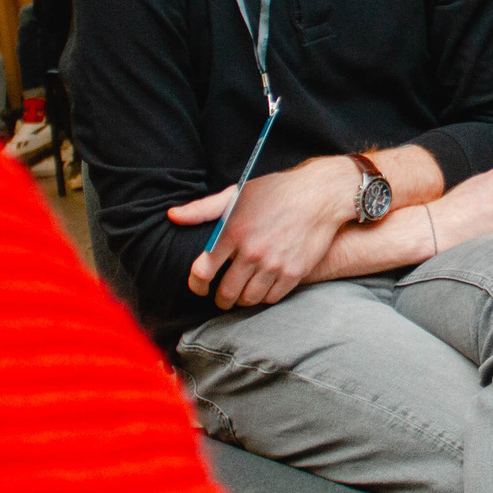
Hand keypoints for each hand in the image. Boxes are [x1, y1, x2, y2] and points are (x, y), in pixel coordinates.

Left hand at [170, 156, 354, 308]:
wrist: (319, 196)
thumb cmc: (274, 192)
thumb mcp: (237, 194)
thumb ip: (203, 209)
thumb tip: (173, 216)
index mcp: (233, 232)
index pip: (203, 271)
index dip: (197, 284)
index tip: (200, 286)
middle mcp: (252, 251)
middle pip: (226, 292)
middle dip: (220, 299)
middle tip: (221, 296)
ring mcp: (274, 264)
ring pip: (248, 299)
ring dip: (241, 300)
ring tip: (241, 292)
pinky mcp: (293, 273)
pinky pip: (271, 298)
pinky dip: (264, 297)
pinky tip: (262, 287)